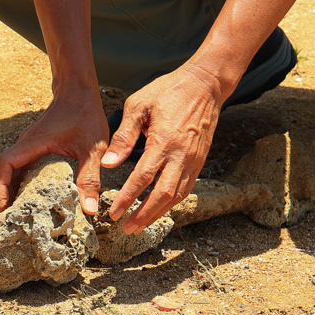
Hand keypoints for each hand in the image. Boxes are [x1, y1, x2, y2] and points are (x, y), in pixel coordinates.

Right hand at [0, 85, 108, 216]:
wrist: (79, 90)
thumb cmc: (86, 114)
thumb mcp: (93, 148)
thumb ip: (90, 177)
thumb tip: (89, 210)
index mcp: (35, 142)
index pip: (5, 162)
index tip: (2, 206)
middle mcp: (27, 142)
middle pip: (2, 168)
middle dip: (1, 192)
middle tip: (7, 217)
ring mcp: (29, 143)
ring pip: (9, 167)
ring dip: (8, 187)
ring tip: (14, 211)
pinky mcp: (35, 145)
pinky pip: (19, 165)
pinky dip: (18, 180)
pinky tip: (27, 195)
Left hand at [102, 63, 224, 233]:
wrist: (205, 85)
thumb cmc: (168, 91)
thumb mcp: (138, 105)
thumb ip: (123, 136)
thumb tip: (109, 163)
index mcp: (163, 141)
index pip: (143, 178)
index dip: (127, 198)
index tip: (113, 213)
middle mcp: (181, 155)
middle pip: (163, 195)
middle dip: (144, 215)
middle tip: (126, 229)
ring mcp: (193, 159)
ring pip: (177, 195)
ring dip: (158, 213)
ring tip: (140, 225)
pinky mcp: (200, 160)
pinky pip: (186, 187)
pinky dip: (172, 202)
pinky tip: (160, 208)